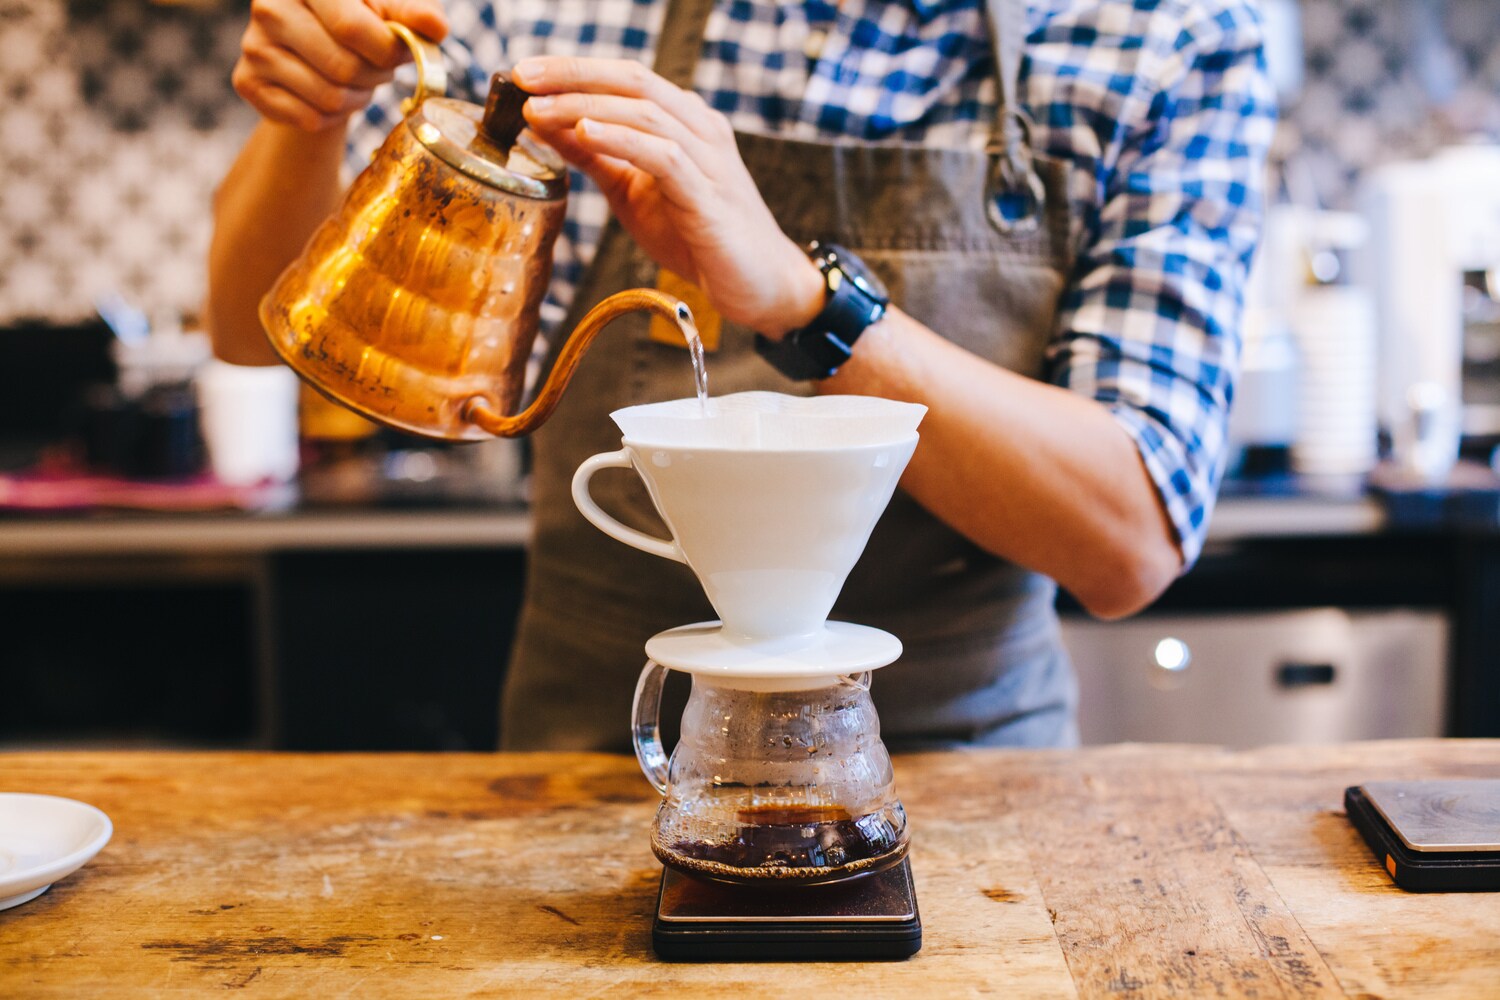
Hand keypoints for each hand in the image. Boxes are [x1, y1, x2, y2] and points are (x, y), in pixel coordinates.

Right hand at [233, 0, 447, 131]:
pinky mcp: (247, 81)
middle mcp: (269, 6)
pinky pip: (308, 118)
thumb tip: (435, 28)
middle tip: (376, 68)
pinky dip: (331, 116)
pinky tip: (329, 95)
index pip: (354, 28)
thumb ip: (416, 12)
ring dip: (356, 98)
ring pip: (328, 96)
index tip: (396, 51)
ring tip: (355, 80)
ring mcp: (254, 45)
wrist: (317, 49)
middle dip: (374, 76)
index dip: (387, 51)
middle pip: (343, 67)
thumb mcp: (394, 8)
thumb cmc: (364, 22)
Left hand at [515, 57, 823, 334]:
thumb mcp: (634, 192)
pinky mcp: (709, 197)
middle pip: (634, 81)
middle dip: (574, 74)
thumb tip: (547, 128)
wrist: (759, 284)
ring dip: (586, 106)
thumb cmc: (700, 238)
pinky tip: (586, 134)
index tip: (524, 74)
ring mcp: (708, 160)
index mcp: (683, 123)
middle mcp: (700, 130)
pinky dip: (622, 140)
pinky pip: (663, 156)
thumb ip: (597, 158)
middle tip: (524, 77)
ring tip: (540, 110)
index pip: (626, 79)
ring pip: (645, 112)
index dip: (574, 70)